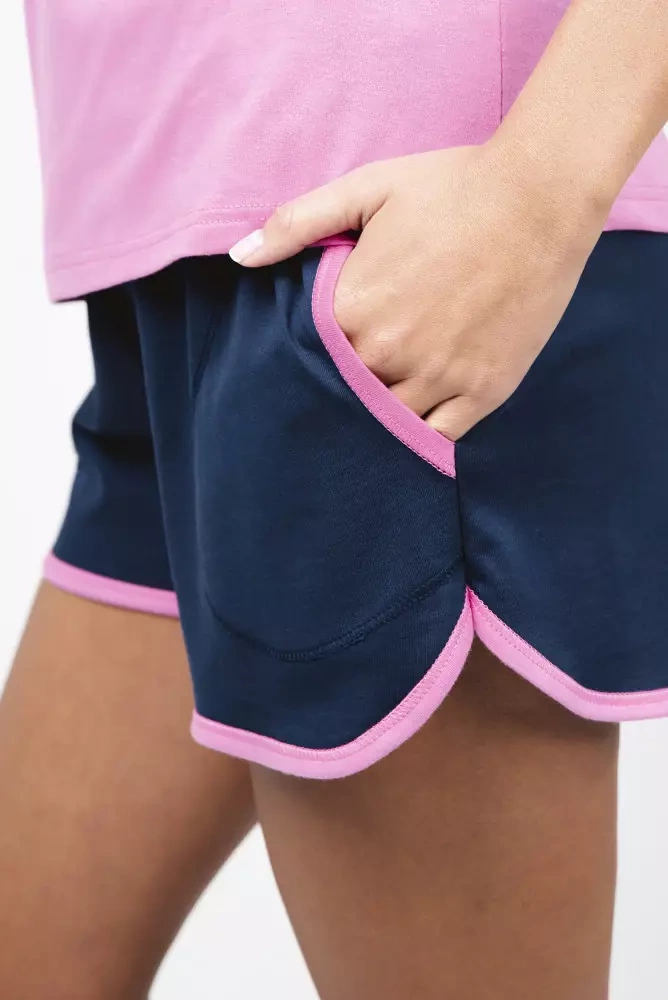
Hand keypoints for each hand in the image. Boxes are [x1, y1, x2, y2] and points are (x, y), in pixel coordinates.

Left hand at [228, 141, 606, 439]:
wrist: (540, 198)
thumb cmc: (452, 187)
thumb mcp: (366, 188)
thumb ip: (297, 224)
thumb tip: (240, 257)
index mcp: (354, 310)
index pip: (306, 360)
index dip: (305, 361)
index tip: (309, 359)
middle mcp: (391, 354)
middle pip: (344, 398)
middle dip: (336, 396)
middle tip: (338, 391)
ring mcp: (440, 378)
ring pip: (387, 424)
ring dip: (376, 419)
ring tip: (371, 410)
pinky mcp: (484, 391)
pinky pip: (439, 437)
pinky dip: (421, 436)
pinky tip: (411, 424)